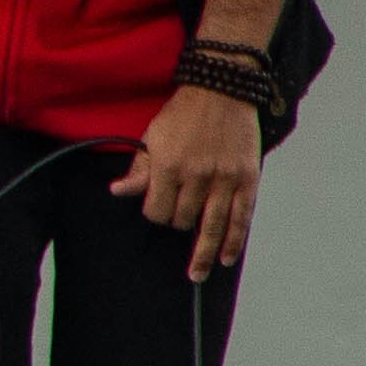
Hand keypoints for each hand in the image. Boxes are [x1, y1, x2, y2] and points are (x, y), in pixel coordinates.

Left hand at [115, 83, 262, 280]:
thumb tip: (118, 192)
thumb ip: (139, 169)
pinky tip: (227, 257)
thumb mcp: (151, 137)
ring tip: (198, 273)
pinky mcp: (247, 180)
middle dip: (177, 223)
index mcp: (168, 166)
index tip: (158, 209)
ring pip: (212, 227)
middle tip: (179, 216)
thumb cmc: (182, 114)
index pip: (156, 211)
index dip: (155, 214)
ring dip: (204, 254)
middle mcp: (197, 176)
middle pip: (182, 220)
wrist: (220, 91)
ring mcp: (225, 180)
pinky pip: (241, 218)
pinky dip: (234, 241)